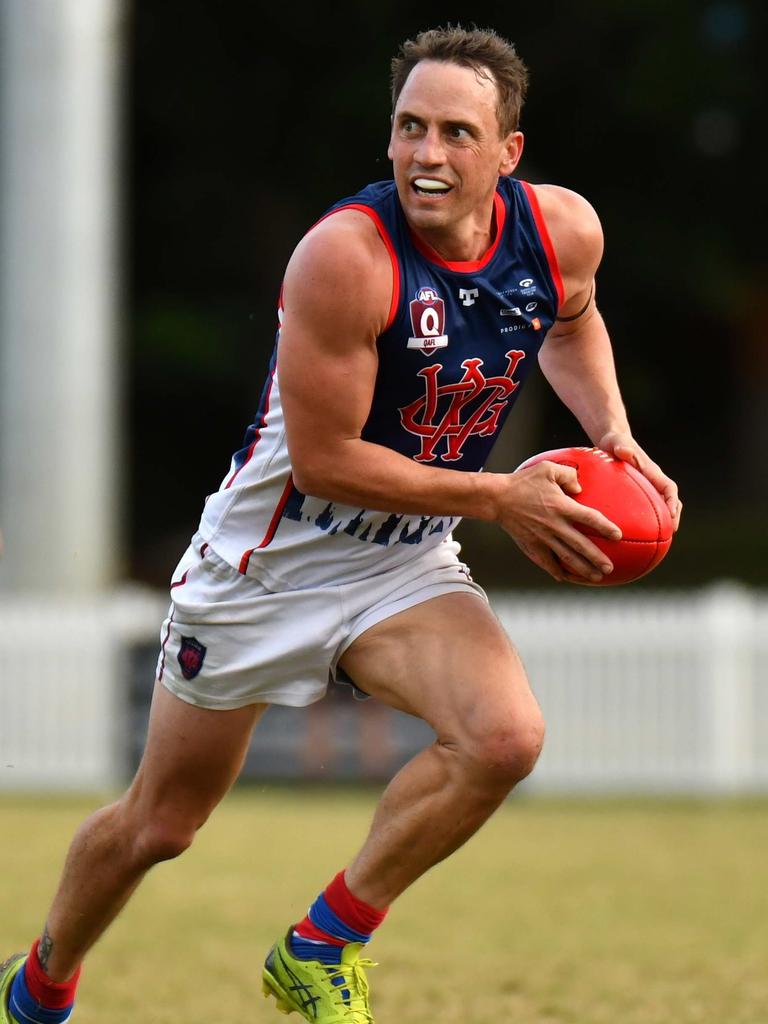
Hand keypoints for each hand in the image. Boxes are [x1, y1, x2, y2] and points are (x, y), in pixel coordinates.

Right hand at [499, 462, 622, 582]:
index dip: (604, 527)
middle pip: (580, 545)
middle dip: (596, 558)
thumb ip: (568, 475)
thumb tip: (580, 488)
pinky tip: (566, 577)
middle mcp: (554, 525)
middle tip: (610, 567)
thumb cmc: (523, 482)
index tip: (617, 535)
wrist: (497, 498)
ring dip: (582, 569)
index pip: (588, 518)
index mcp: (561, 506)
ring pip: (566, 557)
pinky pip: (546, 562)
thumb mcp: (547, 469)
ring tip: (596, 577)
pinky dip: (557, 571)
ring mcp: (542, 538)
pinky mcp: (531, 546)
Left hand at [597, 431, 681, 531]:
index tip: (672, 517)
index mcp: (652, 472)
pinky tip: (632, 535)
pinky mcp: (637, 493)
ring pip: (659, 507)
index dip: (672, 503)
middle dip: (673, 517)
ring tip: (656, 541)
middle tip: (669, 535)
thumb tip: (624, 451)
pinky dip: (645, 521)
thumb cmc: (616, 441)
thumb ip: (621, 445)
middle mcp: (653, 481)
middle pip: (670, 501)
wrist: (613, 441)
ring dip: (662, 522)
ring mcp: (647, 488)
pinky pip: (645, 508)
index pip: (669, 488)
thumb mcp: (616, 442)